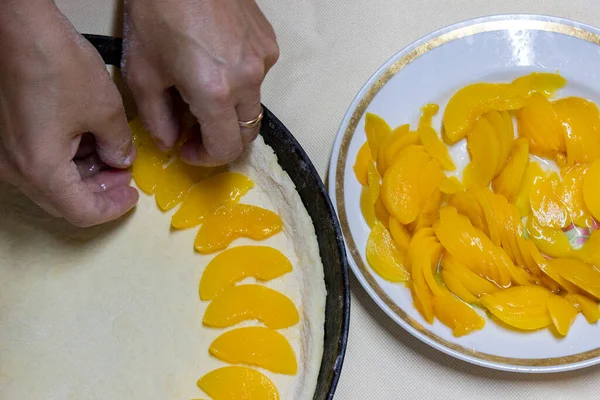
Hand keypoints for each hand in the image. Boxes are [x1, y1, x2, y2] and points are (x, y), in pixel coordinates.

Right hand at [0, 1, 137, 226]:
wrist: (16, 26)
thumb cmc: (53, 62)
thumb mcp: (105, 109)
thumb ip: (118, 144)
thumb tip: (121, 159)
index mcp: (41, 168)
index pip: (81, 212)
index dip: (112, 208)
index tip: (132, 196)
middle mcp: (15, 168)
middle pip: (63, 200)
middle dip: (99, 191)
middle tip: (125, 177)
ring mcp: (5, 153)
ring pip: (50, 182)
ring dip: (84, 174)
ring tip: (112, 155)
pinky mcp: (3, 136)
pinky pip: (37, 161)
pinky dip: (65, 159)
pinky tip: (87, 139)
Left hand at [122, 0, 278, 165]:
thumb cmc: (156, 14)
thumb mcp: (142, 74)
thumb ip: (157, 120)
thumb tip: (172, 143)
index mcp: (216, 92)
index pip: (226, 148)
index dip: (206, 158)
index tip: (187, 149)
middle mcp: (249, 81)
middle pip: (247, 133)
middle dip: (221, 140)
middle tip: (195, 130)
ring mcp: (264, 61)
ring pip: (253, 106)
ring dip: (230, 112)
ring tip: (202, 92)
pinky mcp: (269, 44)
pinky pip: (257, 79)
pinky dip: (239, 84)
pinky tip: (216, 64)